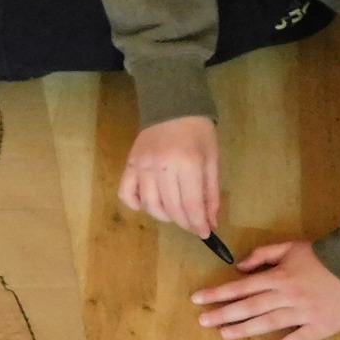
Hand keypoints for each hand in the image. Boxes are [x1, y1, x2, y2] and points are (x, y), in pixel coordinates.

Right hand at [118, 115, 220, 237]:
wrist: (172, 105)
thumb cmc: (198, 133)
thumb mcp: (212, 161)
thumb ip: (211, 193)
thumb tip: (210, 223)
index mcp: (187, 164)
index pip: (190, 205)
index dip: (198, 224)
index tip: (204, 234)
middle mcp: (162, 167)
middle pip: (171, 208)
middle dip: (185, 223)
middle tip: (193, 224)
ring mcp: (142, 166)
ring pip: (149, 205)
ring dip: (164, 216)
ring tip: (175, 213)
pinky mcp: (129, 164)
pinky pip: (127, 193)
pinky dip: (137, 205)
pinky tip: (149, 204)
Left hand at [191, 240, 339, 339]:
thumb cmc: (324, 255)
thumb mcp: (290, 247)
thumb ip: (263, 255)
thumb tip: (239, 267)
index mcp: (278, 277)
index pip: (241, 287)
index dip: (218, 293)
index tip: (198, 299)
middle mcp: (286, 296)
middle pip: (249, 307)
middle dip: (223, 314)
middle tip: (203, 321)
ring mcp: (304, 313)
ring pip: (268, 323)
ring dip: (244, 330)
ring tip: (224, 335)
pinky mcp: (322, 326)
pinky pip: (299, 339)